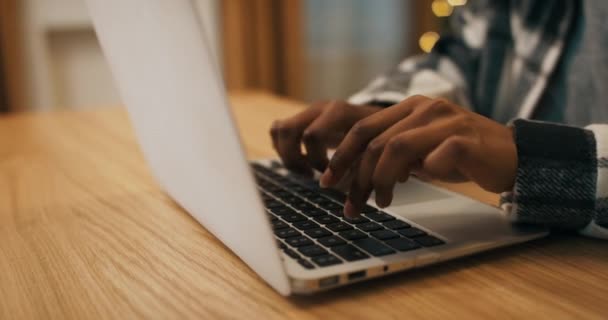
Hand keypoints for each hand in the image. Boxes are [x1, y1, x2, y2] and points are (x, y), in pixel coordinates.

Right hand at [270, 100, 381, 173]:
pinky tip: (302, 162)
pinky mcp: (302, 118)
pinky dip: (282, 148)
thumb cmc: (378, 140)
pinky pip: (277, 130)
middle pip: (288, 130)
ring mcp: (309, 112)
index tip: (328, 179)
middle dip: (295, 158)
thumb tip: (350, 206)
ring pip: (279, 129)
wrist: (383, 119)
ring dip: (286, 154)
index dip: (316, 162)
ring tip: (305, 170)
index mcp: (340, 113)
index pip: (312, 136)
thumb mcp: (374, 154)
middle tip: (311, 175)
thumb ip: (362, 173)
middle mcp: (321, 109)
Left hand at [319, 95, 517, 216]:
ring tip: (383, 202)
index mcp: (409, 109)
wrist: (512, 154)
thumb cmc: (461, 156)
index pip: (362, 129)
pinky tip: (426, 180)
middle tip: (351, 205)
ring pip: (397, 147)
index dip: (340, 156)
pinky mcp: (466, 138)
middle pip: (374, 141)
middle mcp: (424, 108)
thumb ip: (391, 155)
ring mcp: (446, 120)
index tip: (327, 182)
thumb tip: (355, 177)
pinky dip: (425, 173)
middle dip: (356, 177)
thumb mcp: (420, 153)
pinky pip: (435, 157)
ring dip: (382, 180)